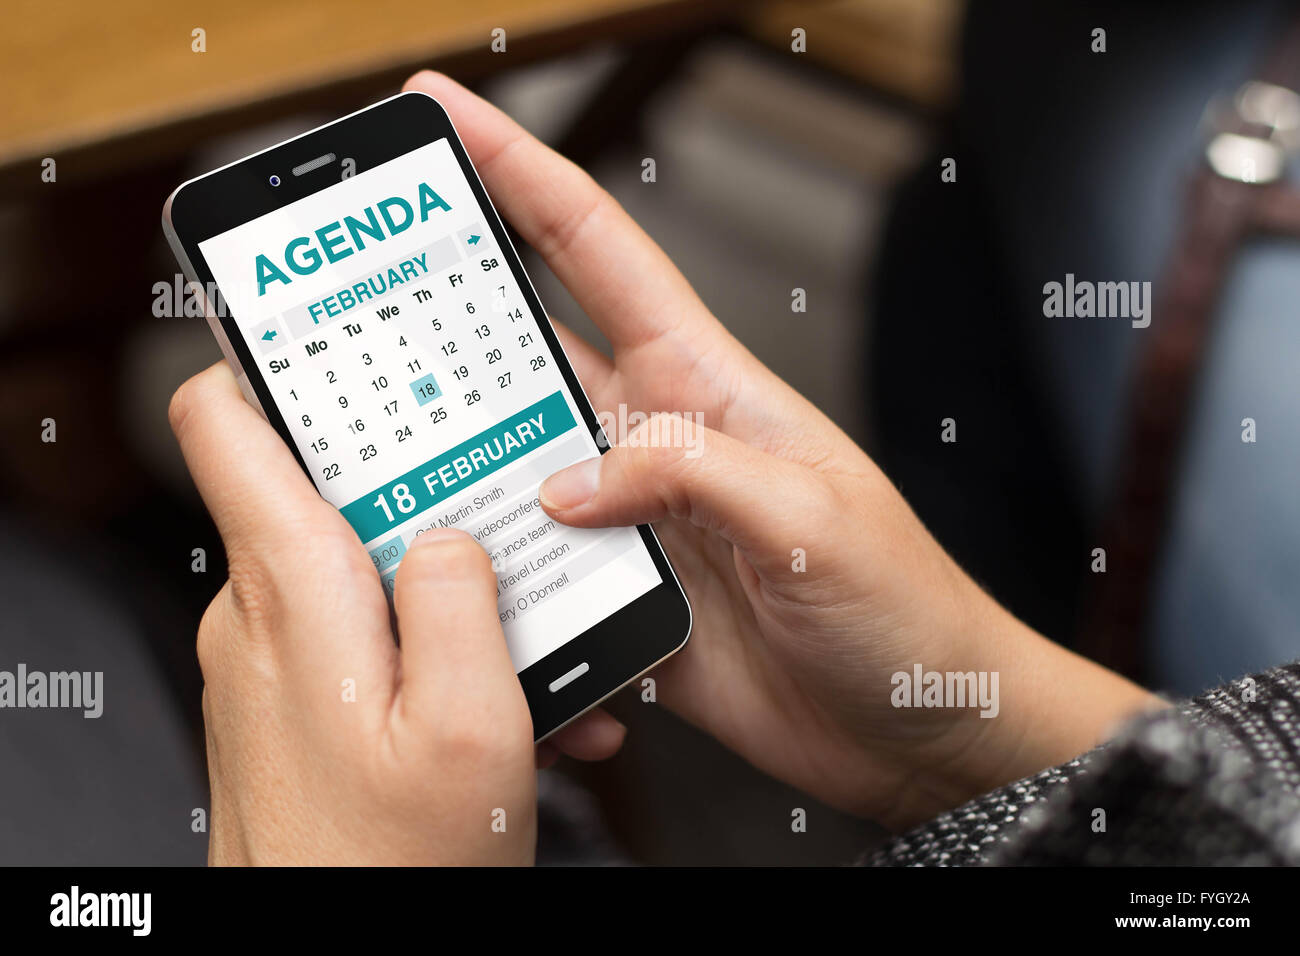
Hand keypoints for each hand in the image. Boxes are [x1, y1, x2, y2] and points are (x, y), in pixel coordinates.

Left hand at [168, 363, 622, 863]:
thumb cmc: (389, 868)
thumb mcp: (471, 726)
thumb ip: (463, 599)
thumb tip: (454, 531)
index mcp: (293, 592)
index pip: (225, 419)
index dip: (270, 352)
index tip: (331, 320)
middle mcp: (262, 614)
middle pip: (322, 483)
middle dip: (421, 485)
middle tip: (499, 500)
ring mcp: (273, 658)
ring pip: (358, 564)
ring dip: (447, 584)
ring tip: (524, 635)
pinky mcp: (295, 698)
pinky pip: (362, 631)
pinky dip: (430, 643)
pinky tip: (499, 692)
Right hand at [402, 72, 1164, 828]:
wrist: (917, 725)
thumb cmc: (902, 605)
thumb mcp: (812, 516)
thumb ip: (691, 474)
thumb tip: (570, 480)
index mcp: (704, 385)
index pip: (596, 250)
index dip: (518, 172)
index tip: (443, 119)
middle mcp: (653, 441)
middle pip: (525, 353)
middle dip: (437, 316)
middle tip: (343, 302)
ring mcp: (629, 522)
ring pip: (508, 469)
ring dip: (447, 469)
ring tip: (365, 467)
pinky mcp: (620, 598)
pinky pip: (532, 577)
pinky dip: (491, 588)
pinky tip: (460, 605)